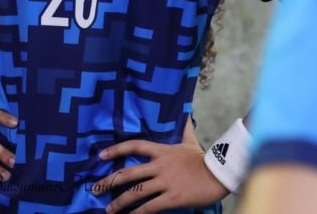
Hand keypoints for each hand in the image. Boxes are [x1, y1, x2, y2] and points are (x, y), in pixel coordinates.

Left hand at [94, 128, 228, 213]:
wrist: (220, 174)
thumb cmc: (204, 159)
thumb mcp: (191, 141)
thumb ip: (184, 129)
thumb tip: (185, 113)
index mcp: (162, 151)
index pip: (135, 145)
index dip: (116, 149)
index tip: (101, 155)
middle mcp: (160, 166)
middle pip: (129, 173)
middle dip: (110, 181)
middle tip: (96, 189)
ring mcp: (165, 182)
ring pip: (137, 192)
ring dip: (120, 202)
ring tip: (109, 210)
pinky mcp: (172, 198)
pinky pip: (151, 207)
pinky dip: (138, 213)